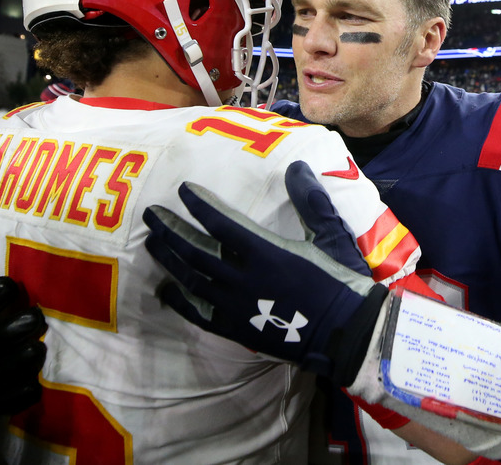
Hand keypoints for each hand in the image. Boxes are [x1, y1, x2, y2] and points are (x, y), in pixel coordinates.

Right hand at [0, 259, 47, 429]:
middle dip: (29, 320)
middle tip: (34, 318)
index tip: (9, 288)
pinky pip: (26, 392)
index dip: (2, 290)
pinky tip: (28, 377)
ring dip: (34, 351)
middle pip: (12, 332)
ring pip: (25, 360)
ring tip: (34, 347)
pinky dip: (31, 384)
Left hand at [144, 161, 386, 384]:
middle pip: (195, 250)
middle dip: (171, 229)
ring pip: (191, 279)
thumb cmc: (343, 282)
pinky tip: (165, 290)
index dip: (199, 204)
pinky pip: (198, 314)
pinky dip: (179, 301)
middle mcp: (242, 278)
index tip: (184, 190)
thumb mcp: (331, 236)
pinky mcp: (237, 329)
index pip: (221, 222)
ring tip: (152, 242)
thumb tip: (296, 166)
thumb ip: (310, 200)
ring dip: (169, 259)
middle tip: (151, 214)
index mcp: (266, 251)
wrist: (349, 335)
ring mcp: (236, 306)